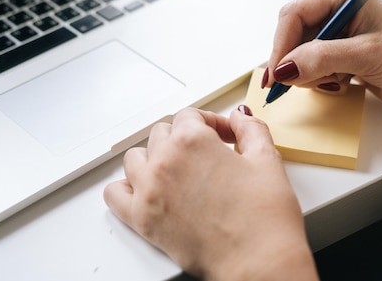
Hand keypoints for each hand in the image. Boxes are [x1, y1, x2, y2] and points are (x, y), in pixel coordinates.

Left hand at [104, 107, 318, 280]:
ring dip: (155, 158)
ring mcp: (149, 191)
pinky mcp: (142, 220)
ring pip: (136, 158)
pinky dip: (126, 188)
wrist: (258, 264)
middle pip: (162, 134)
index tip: (224, 136)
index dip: (212, 123)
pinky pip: (115, 194)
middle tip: (208, 156)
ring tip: (179, 171)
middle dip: (186, 139)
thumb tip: (241, 118)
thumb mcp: (267, 160)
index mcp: (193, 141)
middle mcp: (165, 162)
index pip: (190, 115)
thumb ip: (251, 130)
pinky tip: (148, 190)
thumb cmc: (264, 220)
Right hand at [263, 0, 381, 107]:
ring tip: (338, 81)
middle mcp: (337, 9)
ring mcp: (337, 31)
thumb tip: (283, 68)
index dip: (281, 44)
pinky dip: (318, 79)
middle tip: (302, 83)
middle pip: (291, 34)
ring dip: (309, 73)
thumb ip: (323, 59)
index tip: (277, 74)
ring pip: (298, 53)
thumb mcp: (366, 56)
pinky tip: (342, 83)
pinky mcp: (338, 51)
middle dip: (294, 61)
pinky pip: (310, 65)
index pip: (294, 14)